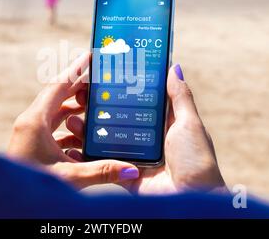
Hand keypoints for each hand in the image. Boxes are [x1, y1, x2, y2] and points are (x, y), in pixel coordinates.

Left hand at [7, 52, 139, 189]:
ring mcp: (29, 134)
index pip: (59, 86)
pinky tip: (82, 139)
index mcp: (35, 121)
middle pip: (57, 96)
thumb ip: (101, 171)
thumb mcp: (69, 177)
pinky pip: (51, 129)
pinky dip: (68, 130)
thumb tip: (132, 170)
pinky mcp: (31, 145)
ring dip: (74, 109)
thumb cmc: (32, 188)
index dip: (76, 70)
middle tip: (99, 80)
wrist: (7, 204)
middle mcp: (30, 123)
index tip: (89, 55)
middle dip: (78, 88)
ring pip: (54, 113)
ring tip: (94, 106)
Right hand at [64, 64, 226, 194]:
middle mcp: (146, 137)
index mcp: (162, 123)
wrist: (190, 200)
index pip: (139, 100)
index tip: (104, 75)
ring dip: (88, 127)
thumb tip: (174, 67)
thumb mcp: (190, 123)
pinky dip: (87, 153)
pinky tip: (73, 142)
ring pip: (106, 138)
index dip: (122, 88)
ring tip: (71, 117)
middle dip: (98, 106)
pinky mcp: (124, 172)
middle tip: (81, 94)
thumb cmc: (196, 160)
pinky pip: (103, 161)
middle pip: (118, 117)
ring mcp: (134, 155)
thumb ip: (180, 97)